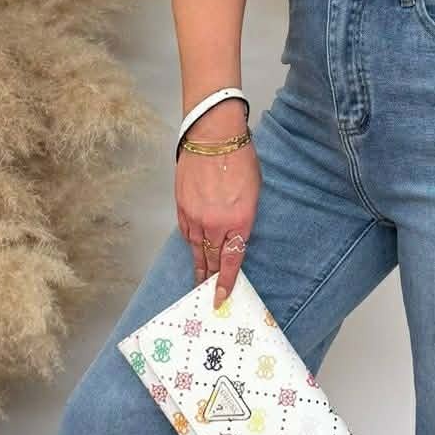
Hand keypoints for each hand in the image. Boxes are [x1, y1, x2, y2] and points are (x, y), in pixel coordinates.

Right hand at [176, 140, 260, 303]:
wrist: (213, 136)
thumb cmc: (239, 158)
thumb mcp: (254, 192)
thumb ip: (244, 218)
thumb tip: (236, 234)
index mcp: (239, 220)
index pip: (231, 260)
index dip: (225, 282)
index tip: (220, 297)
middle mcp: (215, 223)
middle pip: (211, 259)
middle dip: (210, 278)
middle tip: (208, 293)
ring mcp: (195, 216)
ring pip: (196, 249)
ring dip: (198, 264)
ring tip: (199, 278)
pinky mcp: (181, 207)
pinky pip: (186, 232)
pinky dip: (190, 242)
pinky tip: (193, 249)